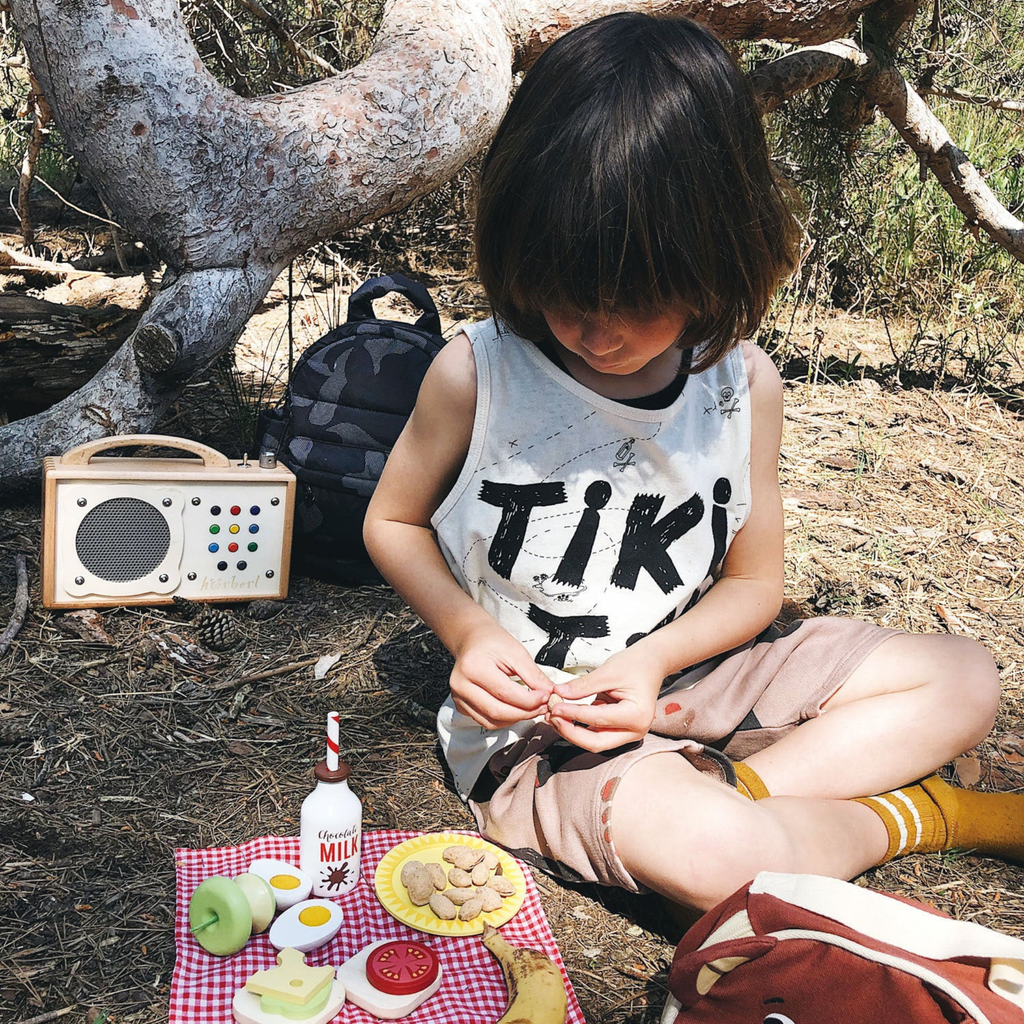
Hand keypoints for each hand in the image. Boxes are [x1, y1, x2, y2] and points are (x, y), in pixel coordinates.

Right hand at [450, 623, 552, 729]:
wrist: (472, 639)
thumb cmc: (491, 641)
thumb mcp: (516, 651)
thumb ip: (533, 674)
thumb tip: (548, 692)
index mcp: (473, 667)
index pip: (505, 693)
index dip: (529, 700)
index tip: (545, 696)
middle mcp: (461, 685)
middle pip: (497, 711)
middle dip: (524, 713)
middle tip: (541, 706)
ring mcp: (459, 698)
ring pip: (491, 721)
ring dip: (516, 719)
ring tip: (531, 708)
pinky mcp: (462, 706)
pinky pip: (486, 721)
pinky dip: (504, 720)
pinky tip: (516, 710)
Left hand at [546, 646, 665, 751]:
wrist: (650, 664)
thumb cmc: (635, 665)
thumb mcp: (608, 671)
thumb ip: (583, 686)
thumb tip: (559, 693)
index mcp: (637, 715)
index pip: (598, 719)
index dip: (573, 714)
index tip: (554, 705)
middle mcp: (635, 731)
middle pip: (596, 742)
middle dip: (570, 731)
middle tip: (551, 716)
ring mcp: (628, 733)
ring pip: (594, 742)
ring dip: (572, 731)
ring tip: (553, 715)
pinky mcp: (619, 731)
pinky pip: (595, 734)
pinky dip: (578, 726)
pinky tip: (563, 715)